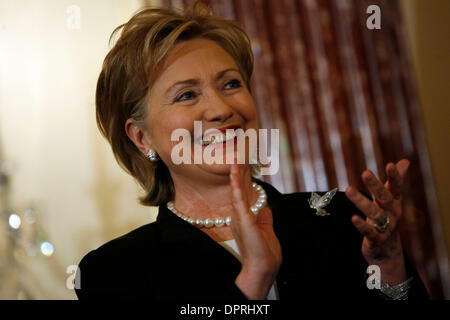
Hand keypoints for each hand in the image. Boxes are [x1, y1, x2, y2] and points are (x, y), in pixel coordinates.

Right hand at [229, 163, 281, 298]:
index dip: (244, 178)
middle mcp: (239, 214)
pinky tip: (234, 172)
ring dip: (236, 173)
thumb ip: (264, 217)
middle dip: (239, 171)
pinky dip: (235, 184)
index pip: (244, 193)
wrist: (263, 267)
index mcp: (244, 217)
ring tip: (235, 158)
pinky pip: (238, 198)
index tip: (244, 164)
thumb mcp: (266, 229)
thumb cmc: (264, 252)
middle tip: (238, 154)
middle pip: (239, 188)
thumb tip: (265, 207)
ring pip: (236, 190)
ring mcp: (239, 216)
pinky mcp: (242, 219)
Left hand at [345, 159, 409, 283]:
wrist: (387, 251)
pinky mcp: (376, 240)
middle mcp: (392, 214)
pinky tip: (353, 218)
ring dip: (361, 201)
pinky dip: (361, 225)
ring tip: (348, 189)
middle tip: (365, 172)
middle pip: (385, 198)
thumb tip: (405, 161)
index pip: (397, 188)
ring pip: (374, 214)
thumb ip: (395, 182)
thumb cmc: (386, 219)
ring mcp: (386, 228)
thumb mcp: (390, 200)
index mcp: (395, 203)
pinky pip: (369, 232)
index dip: (395, 177)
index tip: (390, 164)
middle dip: (376, 185)